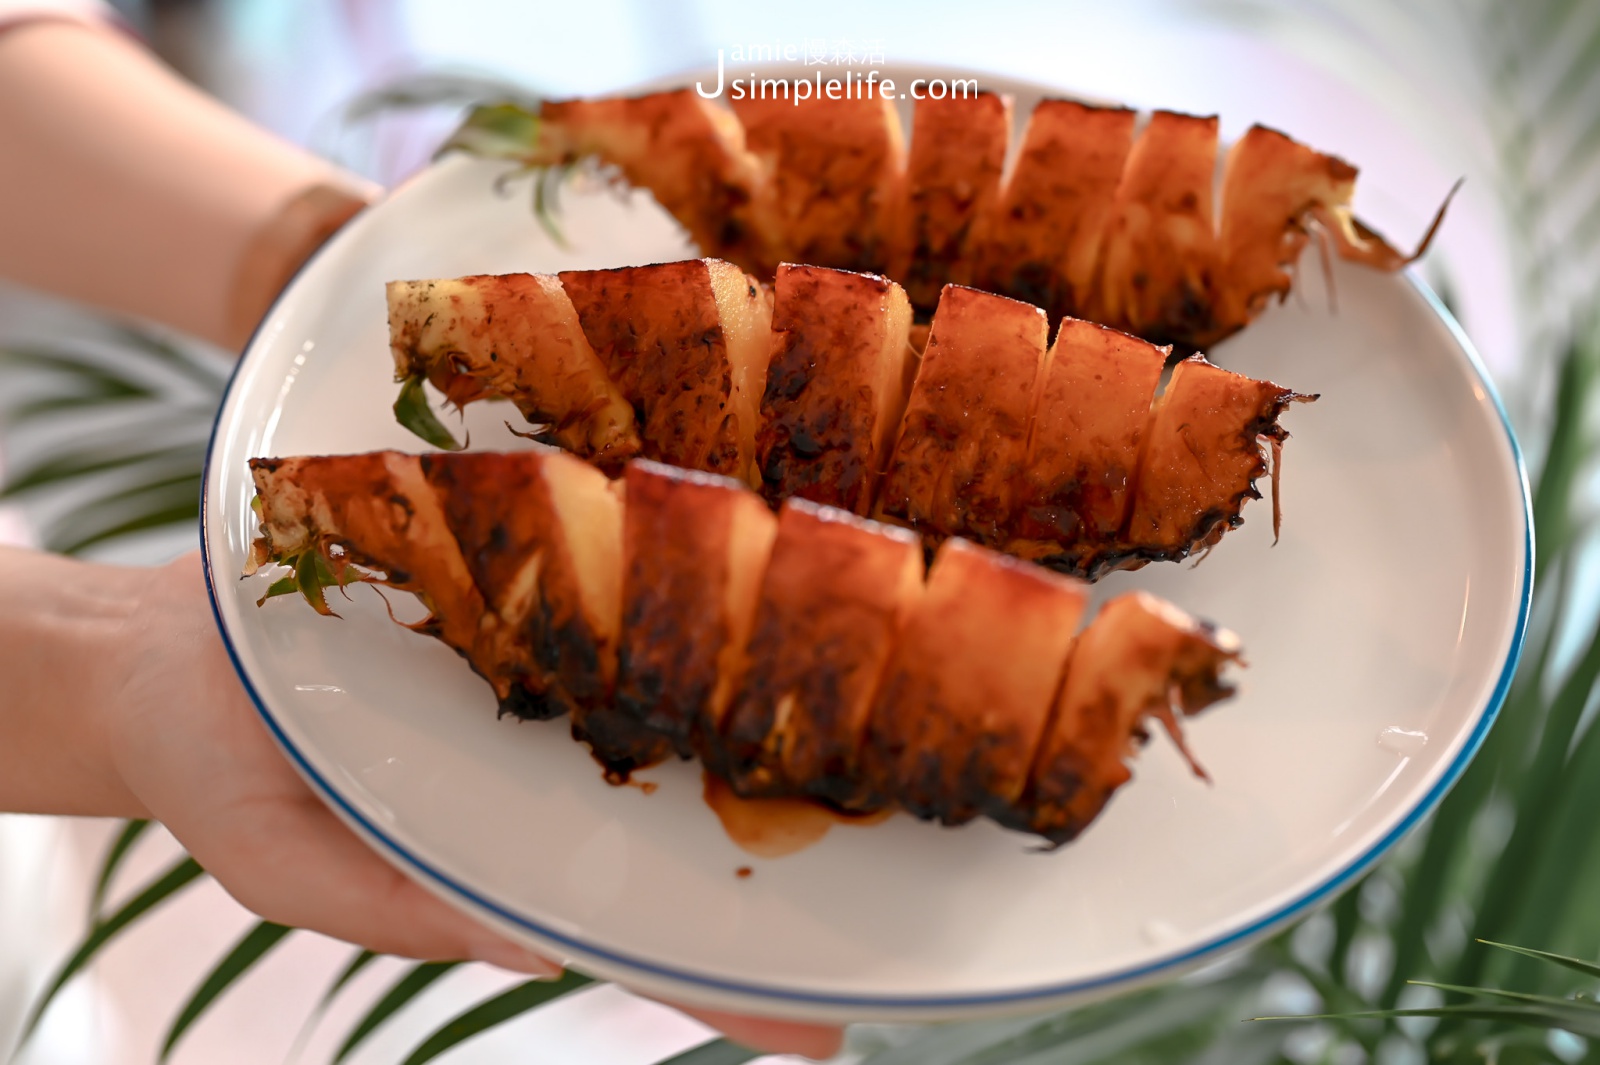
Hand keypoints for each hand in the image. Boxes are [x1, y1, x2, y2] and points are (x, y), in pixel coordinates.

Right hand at [102, 552, 841, 1059]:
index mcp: (501, 855)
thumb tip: (537, 949)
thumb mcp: (287, 869)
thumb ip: (406, 912)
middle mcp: (544, 771)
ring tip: (882, 734)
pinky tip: (757, 587)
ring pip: (668, 712)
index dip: (725, 985)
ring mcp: (543, 683)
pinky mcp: (523, 592)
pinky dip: (675, 603)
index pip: (632, 935)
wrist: (156, 652)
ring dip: (763, 724)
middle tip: (916, 882)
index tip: (827, 1028)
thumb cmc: (213, 778)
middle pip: (683, 822)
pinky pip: (612, 602)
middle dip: (791, 856)